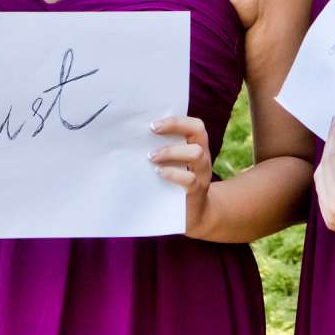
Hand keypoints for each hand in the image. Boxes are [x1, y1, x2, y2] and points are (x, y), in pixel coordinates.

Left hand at [150, 114, 216, 236]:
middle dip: (175, 126)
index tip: (152, 124)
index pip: (195, 125)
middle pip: (198, 132)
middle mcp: (203, 156)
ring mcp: (202, 173)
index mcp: (196, 146)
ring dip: (172, 152)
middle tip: (152, 130)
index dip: (176, 120)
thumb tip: (132, 139)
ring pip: (196, 154)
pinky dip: (173, 174)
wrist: (194, 215)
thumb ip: (162, 150)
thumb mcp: (173, 164)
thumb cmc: (175, 183)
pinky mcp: (197, 191)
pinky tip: (158, 174)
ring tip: (152, 157)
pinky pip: (190, 179)